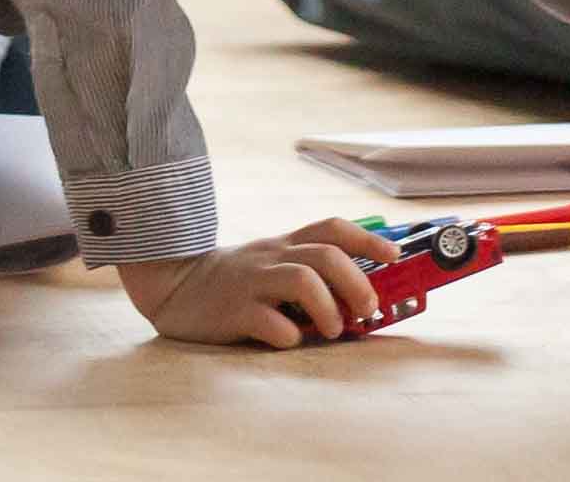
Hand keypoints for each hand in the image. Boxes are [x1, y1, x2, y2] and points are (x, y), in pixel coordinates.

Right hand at [122, 220, 395, 348]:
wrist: (173, 286)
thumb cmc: (235, 282)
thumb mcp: (271, 263)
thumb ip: (307, 272)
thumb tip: (362, 296)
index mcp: (284, 245)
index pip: (332, 228)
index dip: (368, 238)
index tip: (395, 255)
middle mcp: (271, 257)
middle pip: (325, 255)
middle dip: (357, 281)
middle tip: (369, 309)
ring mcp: (252, 283)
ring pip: (302, 280)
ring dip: (329, 308)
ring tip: (334, 330)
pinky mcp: (232, 311)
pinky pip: (269, 322)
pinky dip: (289, 335)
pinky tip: (289, 340)